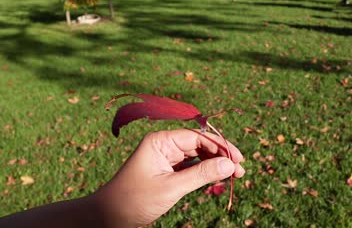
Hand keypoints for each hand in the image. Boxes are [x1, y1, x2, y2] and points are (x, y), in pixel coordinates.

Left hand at [92, 129, 244, 226]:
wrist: (109, 217)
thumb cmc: (134, 200)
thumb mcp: (171, 187)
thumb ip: (201, 174)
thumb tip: (229, 164)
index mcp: (161, 141)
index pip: (197, 137)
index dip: (220, 146)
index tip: (238, 158)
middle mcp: (164, 145)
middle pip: (199, 145)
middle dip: (220, 156)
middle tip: (240, 169)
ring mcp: (166, 158)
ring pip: (197, 156)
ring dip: (215, 164)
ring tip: (234, 174)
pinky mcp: (167, 170)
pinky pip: (191, 167)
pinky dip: (204, 172)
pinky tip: (217, 177)